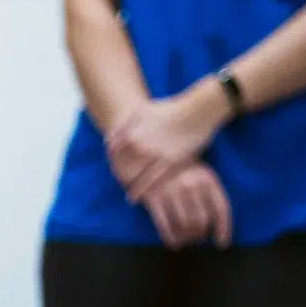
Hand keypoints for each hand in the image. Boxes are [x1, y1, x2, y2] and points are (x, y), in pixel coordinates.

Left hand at [108, 82, 227, 203]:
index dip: (112, 165)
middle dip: (121, 178)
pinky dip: (145, 190)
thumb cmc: (171, 108)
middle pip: (123, 169)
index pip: (112, 156)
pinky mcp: (171, 161)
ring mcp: (155, 155)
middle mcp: (140, 146)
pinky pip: (154, 181)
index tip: (115, 171)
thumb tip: (106, 141)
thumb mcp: (142, 110)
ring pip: (137, 177)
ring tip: (131, 196)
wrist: (199, 109)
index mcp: (130, 134)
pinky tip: (140, 198)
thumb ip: (122, 124)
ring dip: (132, 188)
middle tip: (122, 185)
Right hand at [142, 161, 232, 248]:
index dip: (223, 229)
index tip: (222, 244)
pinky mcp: (153, 198)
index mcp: (207, 179)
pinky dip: (170, 238)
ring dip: (187, 238)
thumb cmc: (181, 169)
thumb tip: (216, 227)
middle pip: (202, 220)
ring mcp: (172, 192)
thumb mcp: (202, 174)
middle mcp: (191, 185)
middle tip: (197, 238)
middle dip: (200, 234)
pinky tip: (173, 244)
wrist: (151, 156)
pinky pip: (164, 225)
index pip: (220, 209)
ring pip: (185, 225)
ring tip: (186, 241)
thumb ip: (211, 195)